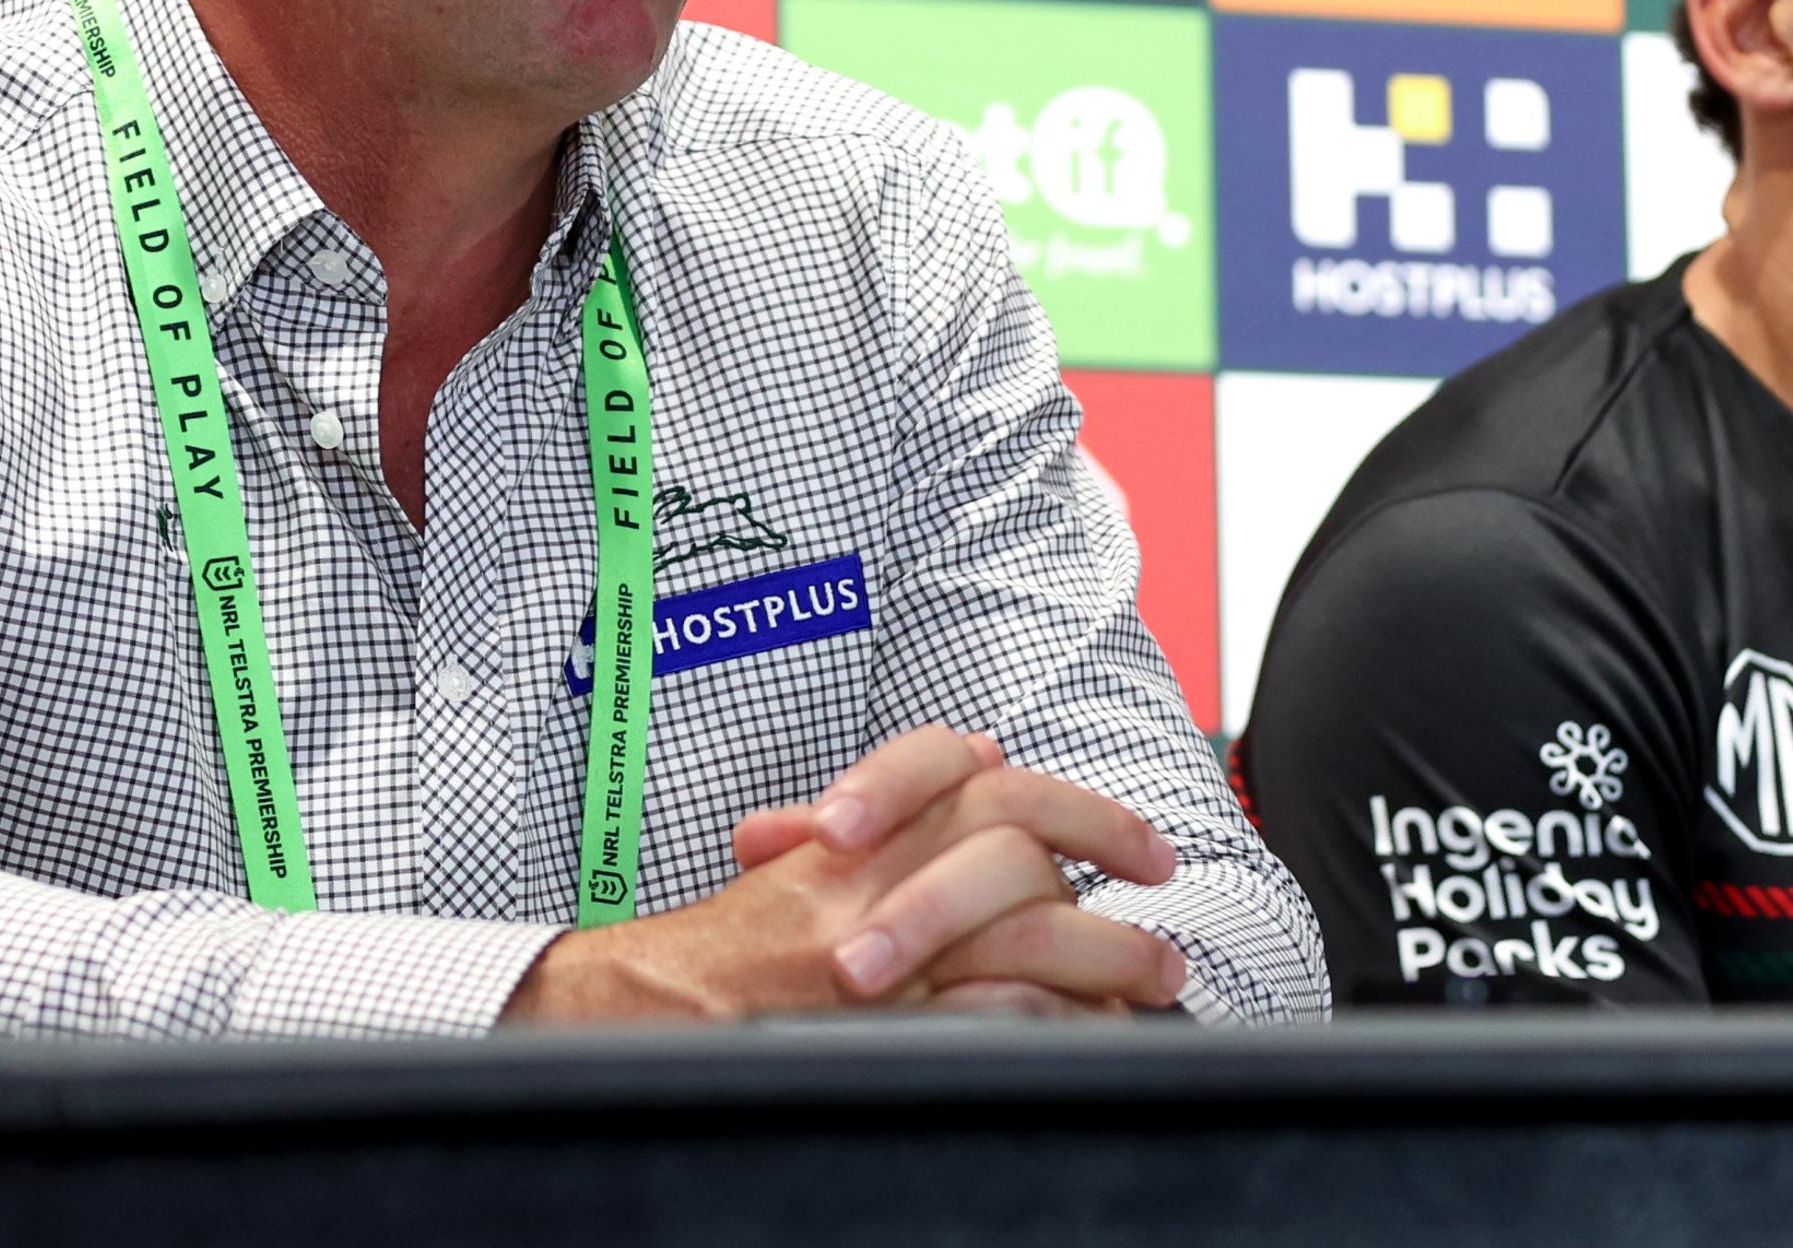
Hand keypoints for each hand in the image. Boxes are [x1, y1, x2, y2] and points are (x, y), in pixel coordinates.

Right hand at [500, 726, 1187, 1022]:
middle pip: (1011, 835)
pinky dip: (1057, 1020)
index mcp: (846, 833)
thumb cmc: (714, 954)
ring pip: (1022, 925)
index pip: (959, 767)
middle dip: (1102, 851)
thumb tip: (976, 760)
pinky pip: (992, 1014)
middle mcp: (863, 878)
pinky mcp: (880, 1026)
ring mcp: (875, 954)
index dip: (1052, 788)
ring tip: (1159, 975)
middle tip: (1159, 882)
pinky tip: (1097, 1032)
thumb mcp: (791, 866)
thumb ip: (874, 822)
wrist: (633, 1021)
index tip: (1116, 830)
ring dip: (1108, 949)